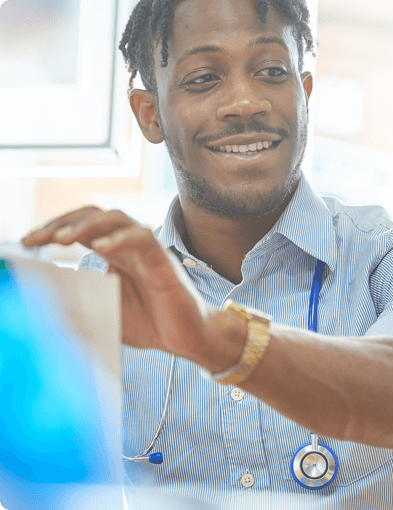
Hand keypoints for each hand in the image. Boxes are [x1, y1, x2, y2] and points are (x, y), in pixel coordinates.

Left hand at [21, 206, 214, 362]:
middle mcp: (128, 248)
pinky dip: (122, 238)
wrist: (186, 338)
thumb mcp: (104, 313)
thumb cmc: (150, 323)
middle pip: (95, 215)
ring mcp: (147, 252)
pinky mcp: (163, 263)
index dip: (53, 229)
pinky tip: (102, 247)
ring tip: (62, 238)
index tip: (27, 241)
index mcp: (113, 256)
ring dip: (87, 225)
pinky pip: (144, 239)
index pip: (81, 228)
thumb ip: (79, 304)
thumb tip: (43, 303)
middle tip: (36, 237)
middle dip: (62, 221)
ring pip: (118, 219)